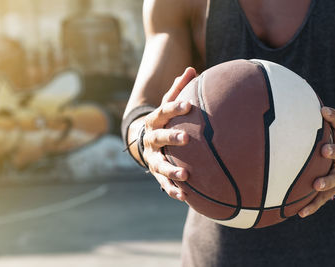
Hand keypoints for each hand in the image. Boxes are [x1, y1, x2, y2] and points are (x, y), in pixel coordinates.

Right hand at [142, 67, 195, 200]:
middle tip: (186, 138)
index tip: (189, 106)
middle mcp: (151, 139)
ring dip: (171, 171)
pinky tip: (185, 196)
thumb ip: (178, 90)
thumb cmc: (162, 121)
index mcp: (155, 120)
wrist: (142, 141)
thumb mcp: (167, 104)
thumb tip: (191, 70)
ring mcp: (152, 157)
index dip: (174, 108)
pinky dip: (172, 190)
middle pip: (159, 137)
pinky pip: (163, 184)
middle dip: (171, 138)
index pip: (163, 111)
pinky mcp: (156, 173)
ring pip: (159, 164)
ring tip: (185, 176)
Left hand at [299, 107, 334, 217]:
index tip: (323, 110)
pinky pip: (323, 199)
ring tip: (316, 185)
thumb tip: (265, 112)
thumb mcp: (312, 132)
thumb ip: (296, 124)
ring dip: (327, 180)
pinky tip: (300, 213)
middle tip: (325, 150)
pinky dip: (312, 205)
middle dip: (334, 150)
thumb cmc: (316, 144)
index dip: (333, 116)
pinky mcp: (333, 188)